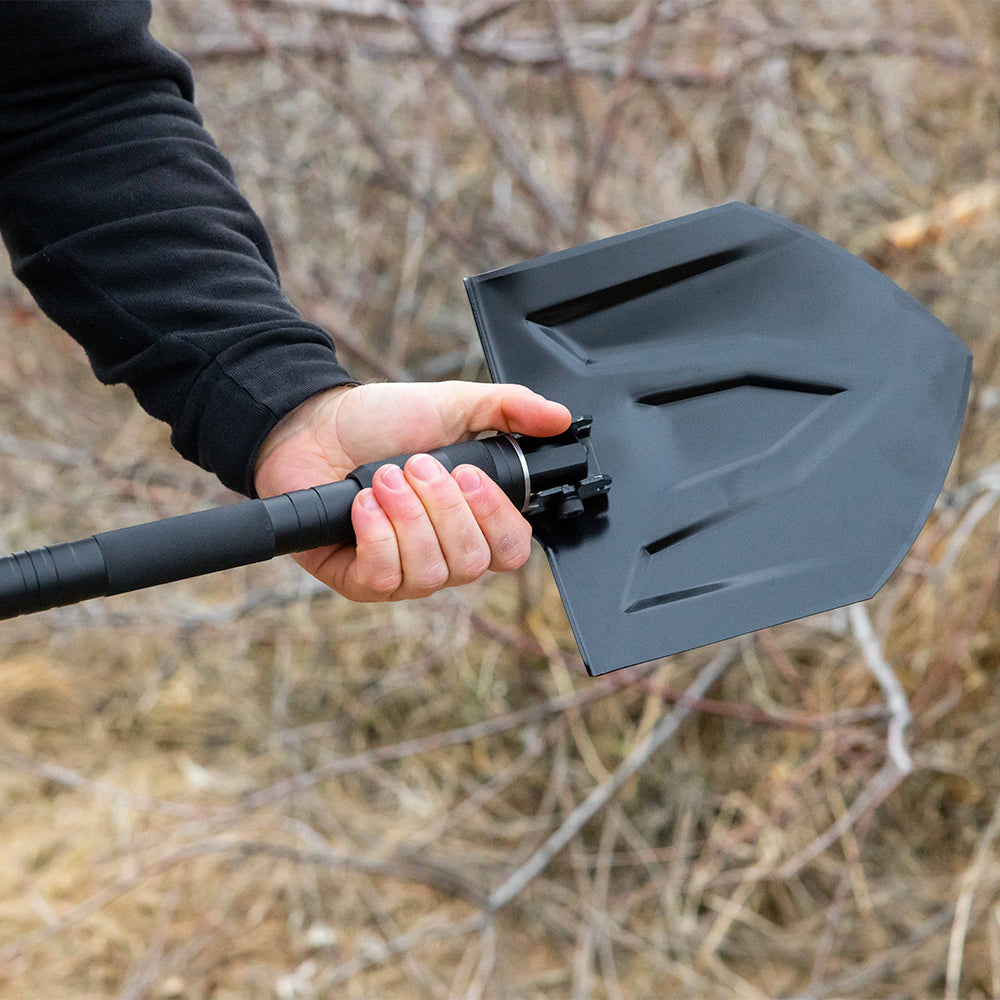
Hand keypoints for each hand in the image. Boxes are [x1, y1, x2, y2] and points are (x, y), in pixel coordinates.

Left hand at [253, 381, 571, 600]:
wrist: (314, 426)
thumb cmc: (381, 422)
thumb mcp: (453, 405)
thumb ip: (510, 408)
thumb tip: (560, 418)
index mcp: (472, 520)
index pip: (511, 551)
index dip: (496, 518)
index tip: (469, 473)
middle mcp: (443, 554)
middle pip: (472, 564)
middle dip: (442, 507)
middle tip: (416, 465)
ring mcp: (403, 573)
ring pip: (431, 573)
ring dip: (407, 515)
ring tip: (383, 477)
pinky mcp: (361, 581)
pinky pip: (385, 576)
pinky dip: (376, 532)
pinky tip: (362, 502)